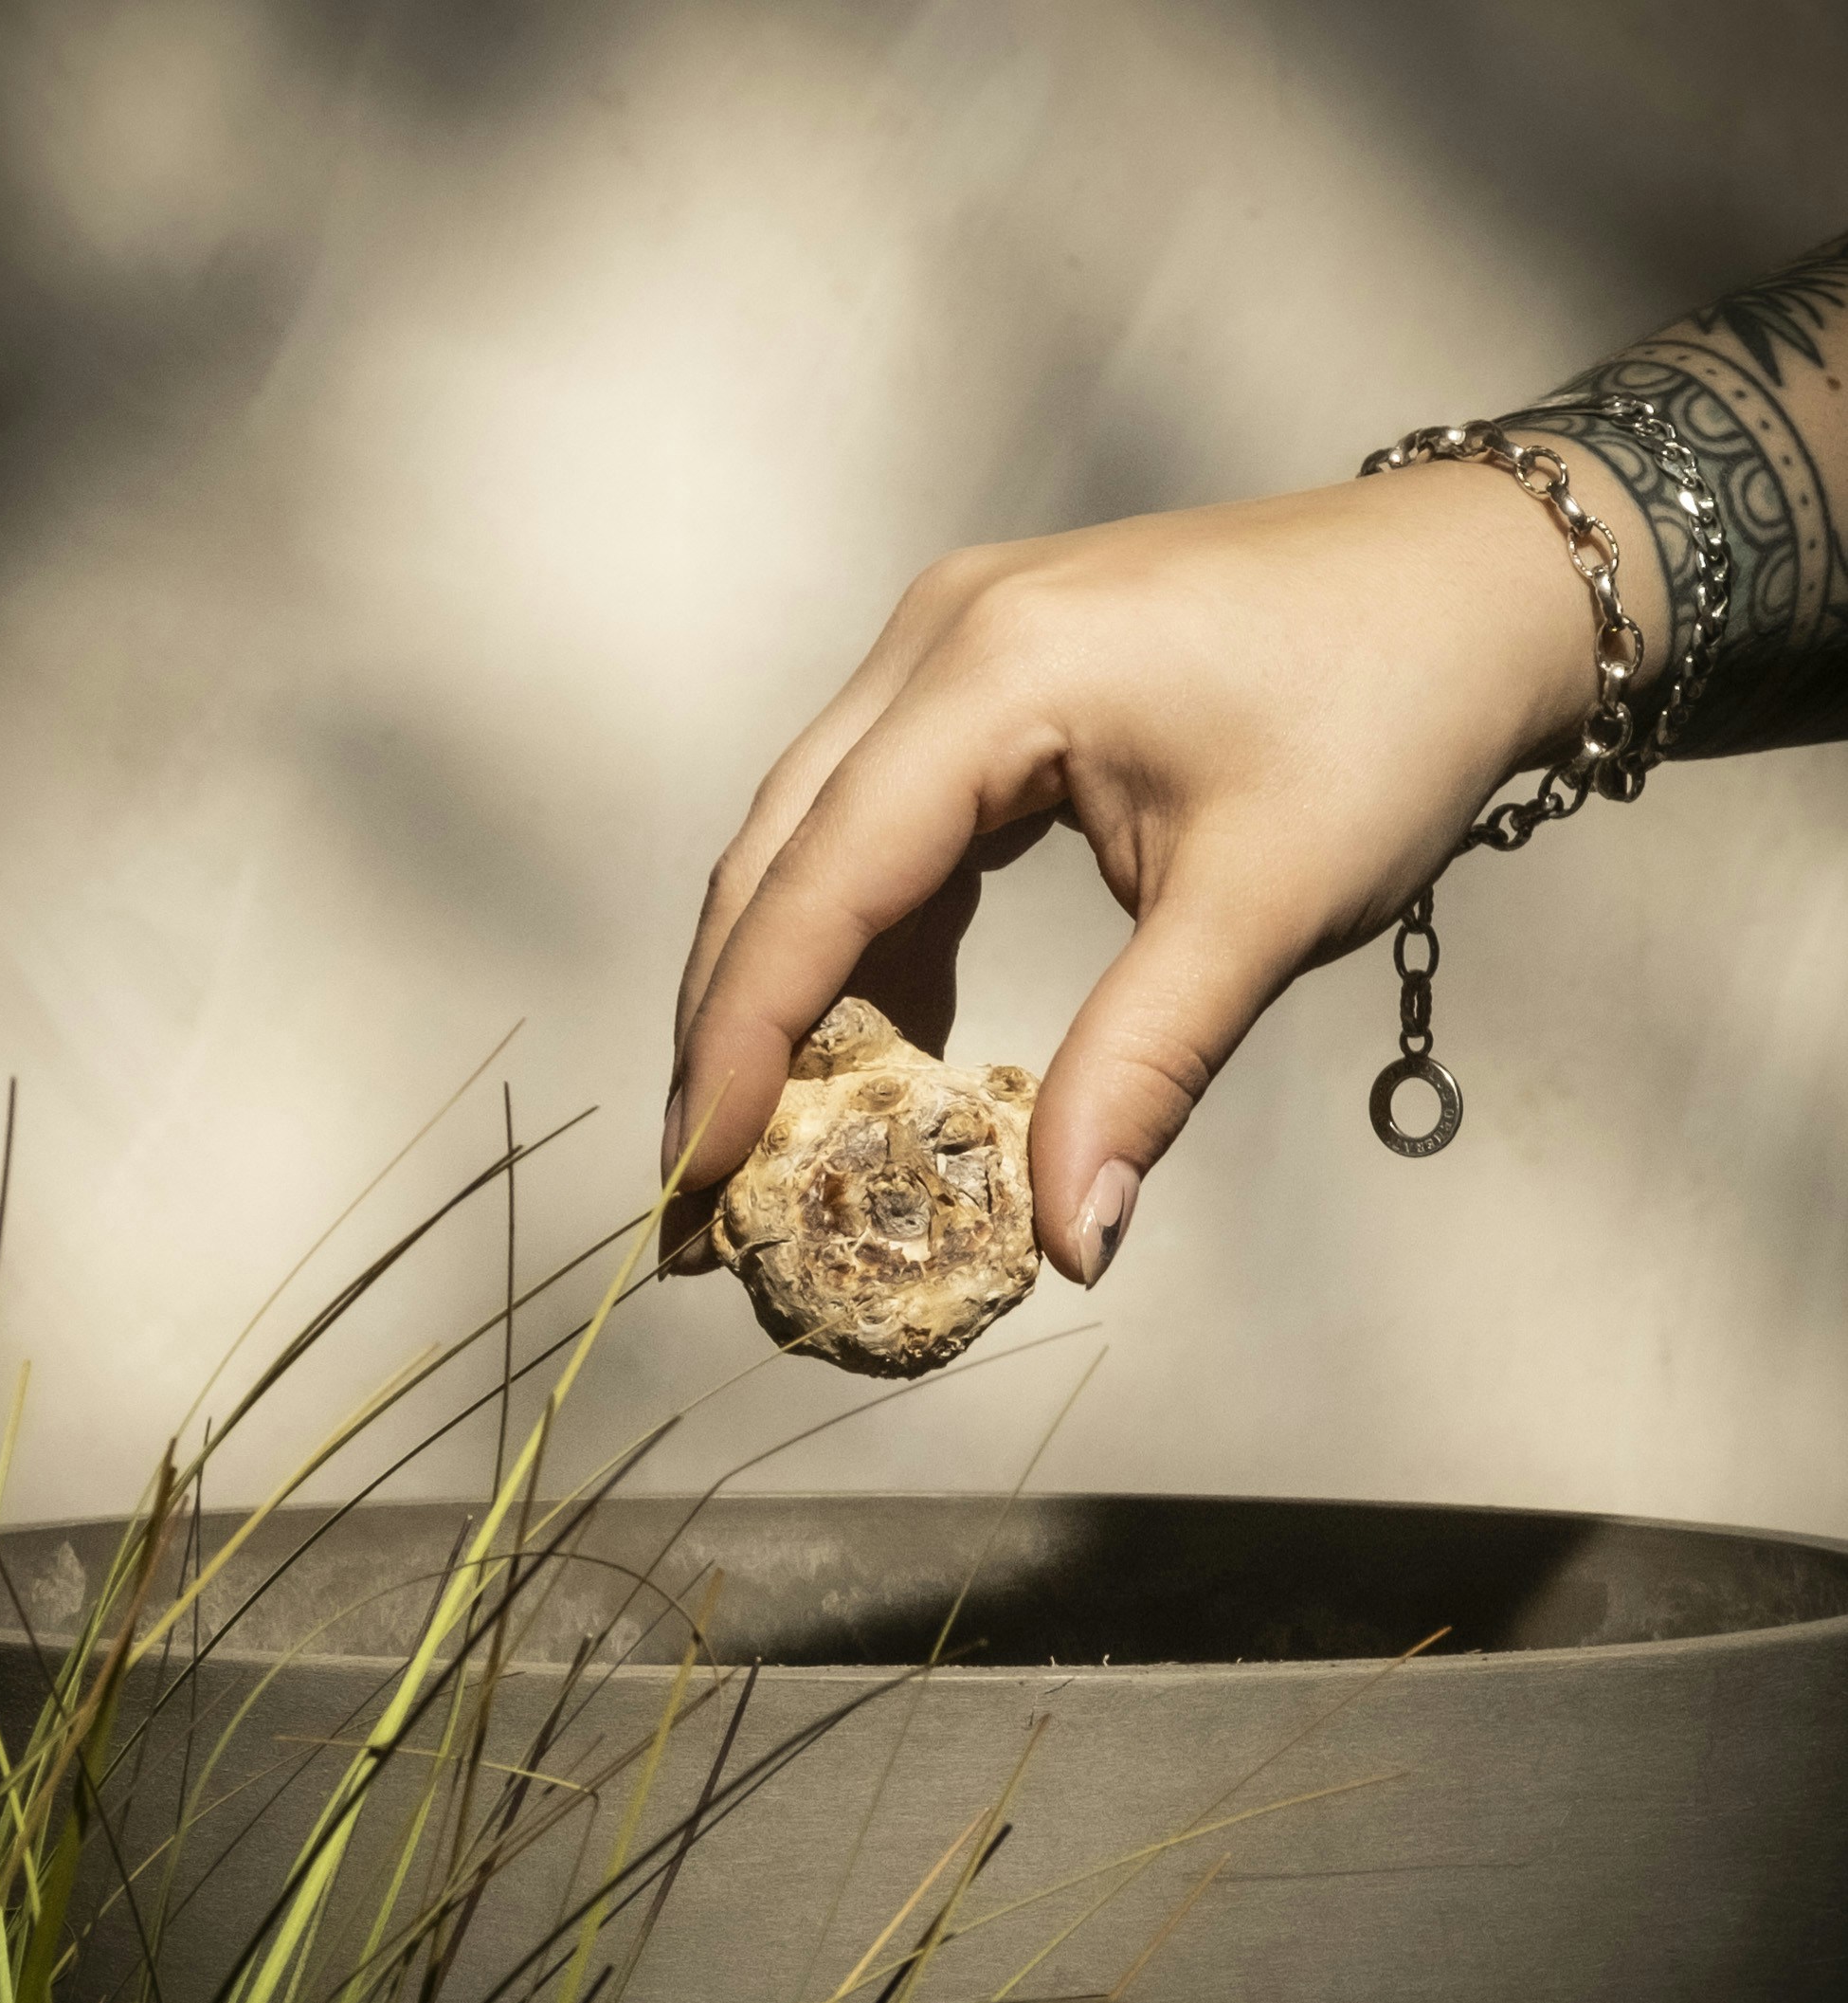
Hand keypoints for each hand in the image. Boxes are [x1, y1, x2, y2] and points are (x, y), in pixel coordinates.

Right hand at [667, 457, 1628, 1284]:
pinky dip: (872, 933)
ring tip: (776, 1132)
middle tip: (700, 1184)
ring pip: (815, 834)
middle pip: (777, 853)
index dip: (742, 1040)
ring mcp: (955, 642)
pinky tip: (893, 1035)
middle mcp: (937, 637)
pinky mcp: (990, 671)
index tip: (694, 1179)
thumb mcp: (1264, 904)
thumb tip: (1067, 1242)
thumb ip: (1145, 1070)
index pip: (817, 881)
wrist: (1487, 580)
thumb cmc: (1392, 712)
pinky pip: (884, 814)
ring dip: (790, 983)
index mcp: (991, 672)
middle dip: (730, 1025)